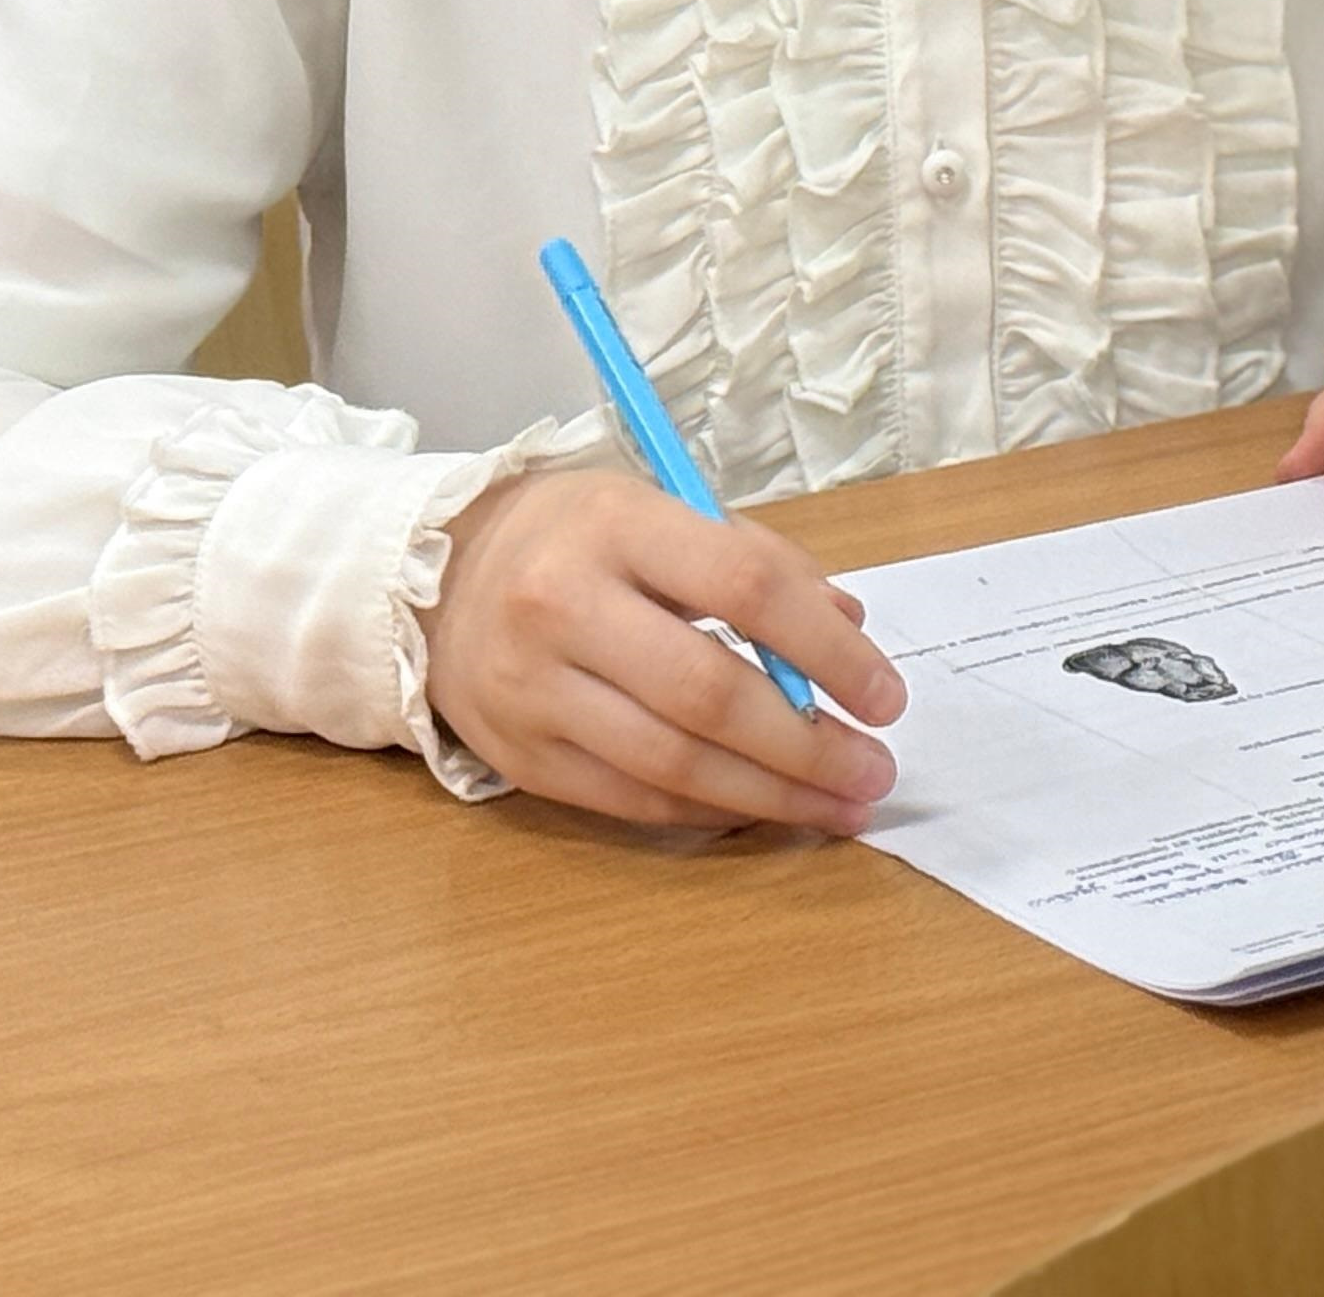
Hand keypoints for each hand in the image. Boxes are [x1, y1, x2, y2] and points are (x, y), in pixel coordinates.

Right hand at [425, 469, 907, 836]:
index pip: (744, 588)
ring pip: (673, 764)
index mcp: (616, 526)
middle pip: (708, 693)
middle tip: (875, 771)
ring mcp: (534, 690)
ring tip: (840, 806)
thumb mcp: (661, 512)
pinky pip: (634, 801)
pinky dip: (710, 811)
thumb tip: (848, 630)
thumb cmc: (578, 539)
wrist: (438, 578)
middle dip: (808, 745)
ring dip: (773, 796)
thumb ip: (758, 563)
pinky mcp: (521, 756)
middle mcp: (564, 606)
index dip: (828, 650)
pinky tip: (762, 808)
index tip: (885, 695)